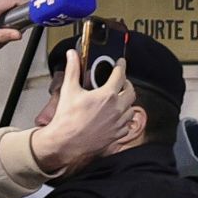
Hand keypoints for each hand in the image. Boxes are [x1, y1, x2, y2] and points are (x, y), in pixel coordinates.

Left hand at [0, 0, 26, 48]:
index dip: (26, 6)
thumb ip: (1, 36)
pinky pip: (1, 10)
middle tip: (11, 36)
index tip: (31, 17)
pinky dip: (1, 22)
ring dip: (8, 24)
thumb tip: (18, 35)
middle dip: (16, 21)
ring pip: (7, 9)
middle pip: (13, 6)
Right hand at [29, 51, 137, 174]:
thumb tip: (72, 55)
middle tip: (121, 81)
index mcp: (107, 95)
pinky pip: (128, 124)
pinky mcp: (118, 135)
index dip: (121, 66)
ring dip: (127, 101)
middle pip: (131, 92)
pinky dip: (125, 118)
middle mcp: (117, 109)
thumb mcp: (69, 90)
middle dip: (127, 84)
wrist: (66, 143)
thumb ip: (73, 69)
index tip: (121, 63)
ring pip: (131, 108)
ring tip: (119, 98)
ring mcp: (119, 123)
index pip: (120, 76)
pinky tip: (118, 116)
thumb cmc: (67, 118)